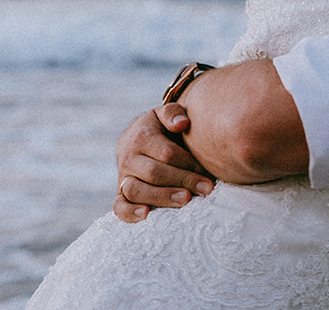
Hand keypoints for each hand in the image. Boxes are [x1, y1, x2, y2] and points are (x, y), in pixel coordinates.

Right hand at [113, 104, 215, 222]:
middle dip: (183, 181)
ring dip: (162, 197)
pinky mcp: (119, 194)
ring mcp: (122, 177)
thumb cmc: (160, 128)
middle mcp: (128, 157)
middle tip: (206, 189)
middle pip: (154, 173)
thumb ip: (173, 113)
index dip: (189, 164)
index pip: (167, 154)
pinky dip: (129, 213)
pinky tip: (147, 214)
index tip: (209, 173)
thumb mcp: (165, 115)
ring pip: (135, 190)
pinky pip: (118, 206)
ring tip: (186, 200)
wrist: (137, 139)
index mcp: (141, 137)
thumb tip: (182, 124)